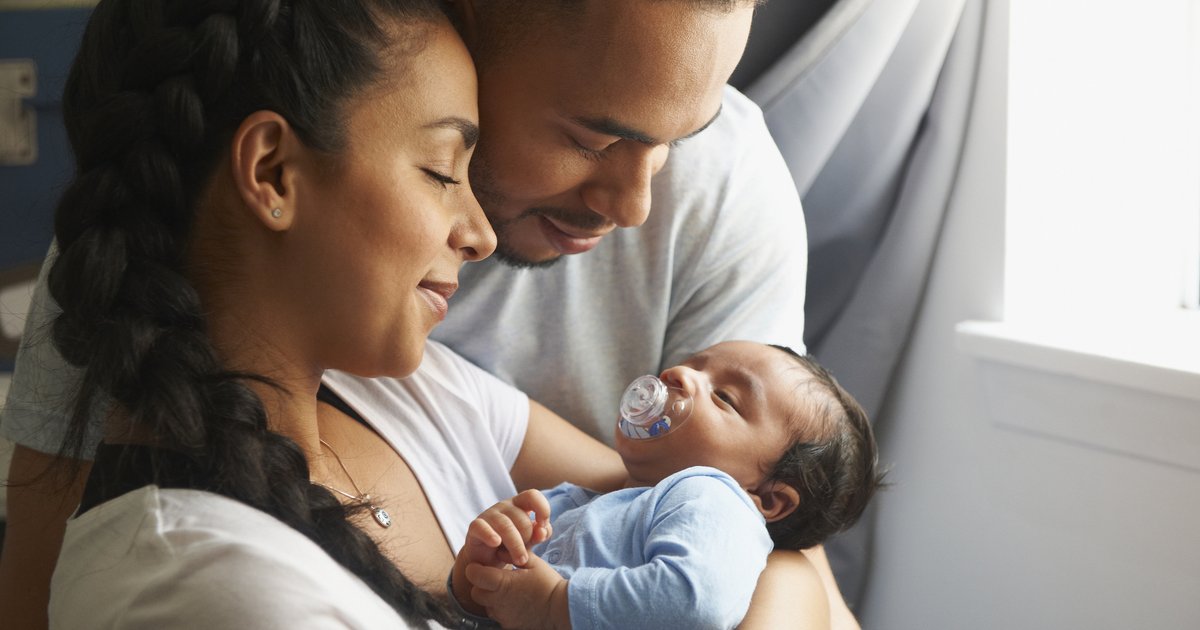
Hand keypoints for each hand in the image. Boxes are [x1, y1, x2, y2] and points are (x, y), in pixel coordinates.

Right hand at [452, 490, 552, 616]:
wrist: (486, 561)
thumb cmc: (511, 546)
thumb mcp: (529, 541)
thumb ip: (539, 534)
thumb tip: (542, 531)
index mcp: (519, 505)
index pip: (532, 496)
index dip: (542, 509)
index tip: (543, 527)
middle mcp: (504, 506)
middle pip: (522, 518)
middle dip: (528, 539)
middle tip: (526, 557)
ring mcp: (488, 515)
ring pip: (506, 526)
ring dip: (516, 546)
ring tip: (520, 561)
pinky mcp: (475, 526)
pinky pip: (482, 527)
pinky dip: (490, 535)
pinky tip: (496, 543)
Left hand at [465, 553, 570, 629]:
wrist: (562, 609)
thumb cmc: (548, 583)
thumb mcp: (533, 562)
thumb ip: (513, 554)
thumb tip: (500, 551)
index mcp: (502, 583)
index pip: (473, 574)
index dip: (475, 569)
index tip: (483, 566)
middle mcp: (498, 602)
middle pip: (475, 592)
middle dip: (481, 584)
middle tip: (496, 579)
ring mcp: (503, 616)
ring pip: (486, 606)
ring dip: (491, 598)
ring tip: (508, 591)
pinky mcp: (508, 625)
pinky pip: (497, 615)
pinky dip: (501, 609)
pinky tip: (515, 602)